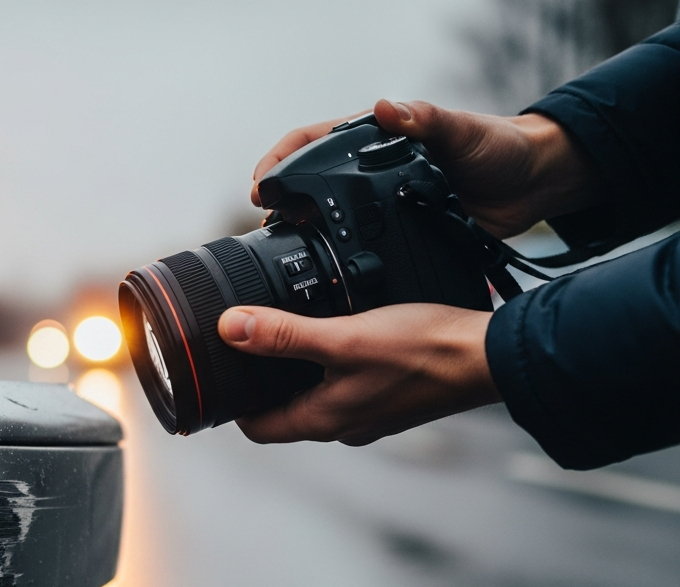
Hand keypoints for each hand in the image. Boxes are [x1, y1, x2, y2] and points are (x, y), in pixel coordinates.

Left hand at [217, 304, 499, 444]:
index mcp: (322, 421)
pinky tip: (342, 337)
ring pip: (316, 399)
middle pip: (284, 413)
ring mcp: (368, 417)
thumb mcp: (343, 337)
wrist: (487, 357)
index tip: (224, 375)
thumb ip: (284, 335)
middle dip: (264, 385)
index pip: (257, 430)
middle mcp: (342, 427)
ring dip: (299, 374)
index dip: (234, 406)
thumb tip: (231, 329)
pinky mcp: (390, 401)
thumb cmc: (422, 351)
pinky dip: (333, 368)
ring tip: (293, 335)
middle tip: (252, 347)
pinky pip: (347, 389)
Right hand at [251, 99, 605, 237]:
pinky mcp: (393, 235)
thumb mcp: (461, 131)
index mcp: (376, 137)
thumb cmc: (498, 149)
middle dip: (280, 202)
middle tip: (265, 225)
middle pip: (308, 183)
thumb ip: (426, 120)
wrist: (528, 187)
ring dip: (300, 231)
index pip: (312, 142)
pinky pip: (355, 246)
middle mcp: (369, 170)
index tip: (262, 186)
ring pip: (326, 216)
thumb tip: (385, 108)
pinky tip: (323, 273)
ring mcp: (379, 204)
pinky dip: (334, 257)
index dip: (280, 161)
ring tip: (281, 249)